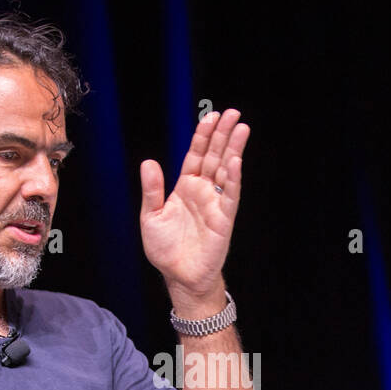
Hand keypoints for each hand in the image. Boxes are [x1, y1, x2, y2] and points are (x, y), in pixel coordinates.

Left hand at [139, 108, 249, 303]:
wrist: (178, 276)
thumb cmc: (165, 249)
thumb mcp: (151, 216)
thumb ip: (152, 190)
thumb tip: (149, 162)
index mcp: (185, 187)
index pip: (196, 155)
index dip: (203, 136)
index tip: (210, 117)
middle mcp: (203, 191)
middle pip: (215, 156)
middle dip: (223, 134)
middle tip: (232, 113)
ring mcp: (215, 203)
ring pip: (226, 170)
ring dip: (233, 149)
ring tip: (241, 128)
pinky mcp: (223, 218)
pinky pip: (230, 195)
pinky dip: (233, 178)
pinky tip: (235, 161)